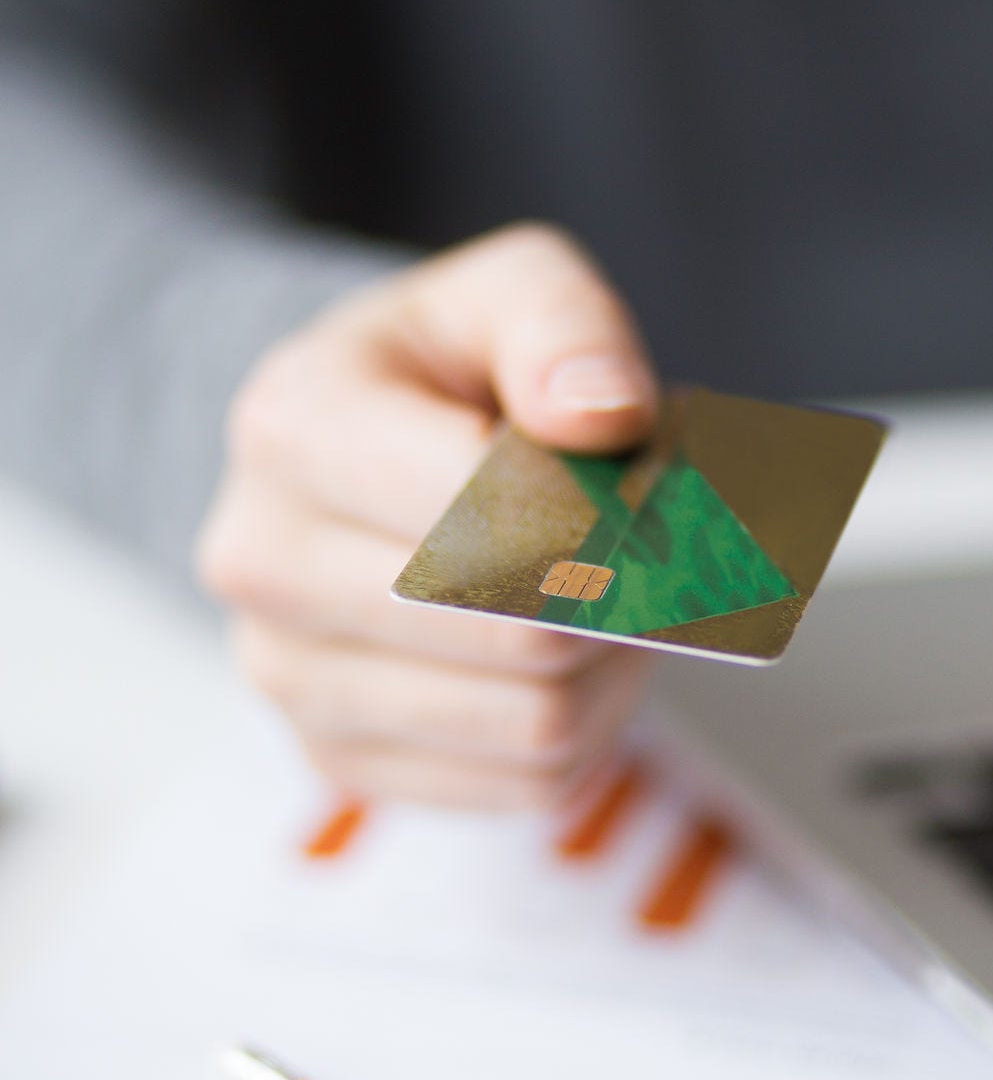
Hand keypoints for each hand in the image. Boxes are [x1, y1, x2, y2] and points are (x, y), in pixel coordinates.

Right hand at [196, 224, 656, 807]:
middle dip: (613, 597)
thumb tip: (599, 418)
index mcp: (292, 427)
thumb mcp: (509, 293)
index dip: (596, 518)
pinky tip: (570, 664)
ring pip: (532, 723)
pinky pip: (525, 786)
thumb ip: (564, 329)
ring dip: (611, 671)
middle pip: (515, 630)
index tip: (645, 501)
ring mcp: (289, 677)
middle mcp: (261, 563)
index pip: (479, 511)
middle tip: (644, 552)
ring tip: (608, 604)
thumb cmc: (447, 374)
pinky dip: (585, 733)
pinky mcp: (342, 763)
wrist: (359, 455)